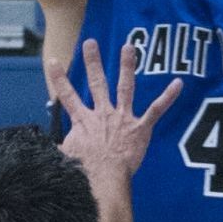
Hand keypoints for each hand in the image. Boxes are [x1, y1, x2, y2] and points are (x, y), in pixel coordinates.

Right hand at [47, 40, 181, 181]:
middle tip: (90, 43)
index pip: (67, 95)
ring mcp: (122, 118)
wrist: (104, 178)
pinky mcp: (140, 128)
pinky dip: (168, 96)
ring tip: (128, 47)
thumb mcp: (64, 156)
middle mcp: (102, 114)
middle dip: (93, 62)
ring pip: (125, 87)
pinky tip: (178, 83)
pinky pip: (156, 110)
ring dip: (126, 66)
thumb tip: (43, 150)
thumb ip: (57, 148)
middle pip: (96, 83)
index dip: (59, 78)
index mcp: (83, 121)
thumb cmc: (83, 171)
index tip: (53, 60)